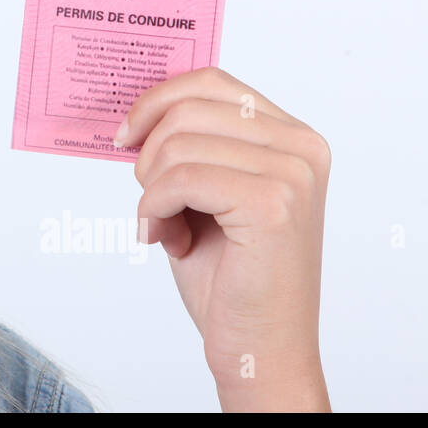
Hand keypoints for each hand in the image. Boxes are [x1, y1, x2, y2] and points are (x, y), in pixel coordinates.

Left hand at [115, 66, 331, 410]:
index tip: (125, 133)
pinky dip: (155, 209)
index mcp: (291, 135)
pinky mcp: (273, 204)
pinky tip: (167, 239)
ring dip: (151, 190)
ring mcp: (292, 173)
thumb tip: (138, 106)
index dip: (157, 99)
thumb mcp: (206, 190)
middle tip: (151, 198)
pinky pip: (180, 180)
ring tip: (167, 227)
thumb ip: (191, 144)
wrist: (258, 346)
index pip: (212, 82)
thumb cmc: (229, 273)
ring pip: (178, 144)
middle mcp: (302, 147)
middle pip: (189, 107)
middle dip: (149, 152)